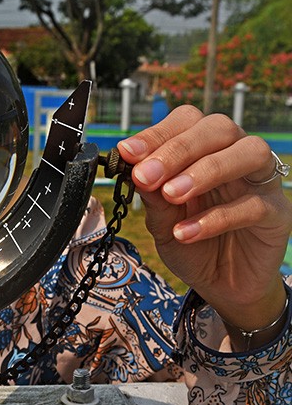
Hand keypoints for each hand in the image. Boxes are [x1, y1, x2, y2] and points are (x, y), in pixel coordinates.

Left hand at [117, 105, 291, 336]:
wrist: (218, 284)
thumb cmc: (189, 239)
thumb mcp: (160, 218)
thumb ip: (152, 194)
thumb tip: (134, 167)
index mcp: (204, 148)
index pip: (186, 121)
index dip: (156, 133)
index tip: (127, 153)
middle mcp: (236, 154)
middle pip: (219, 128)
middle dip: (178, 149)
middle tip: (147, 176)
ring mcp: (261, 182)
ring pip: (250, 152)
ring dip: (206, 170)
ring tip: (172, 195)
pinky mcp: (277, 213)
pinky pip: (254, 205)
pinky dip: (215, 218)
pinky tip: (185, 232)